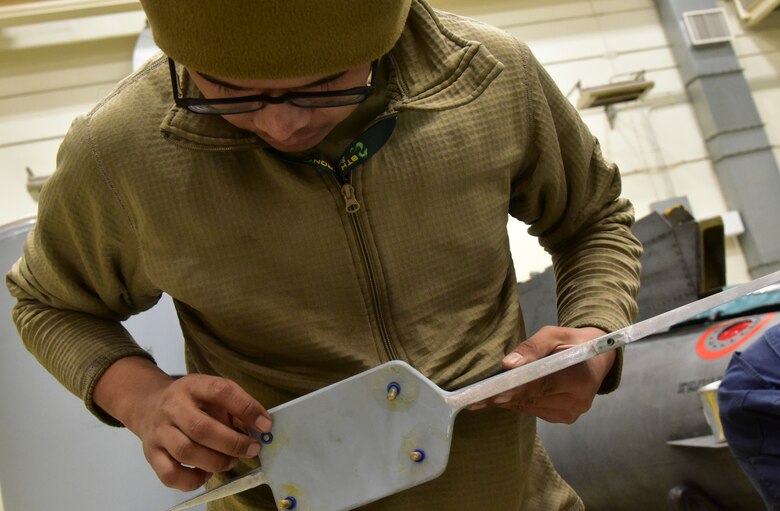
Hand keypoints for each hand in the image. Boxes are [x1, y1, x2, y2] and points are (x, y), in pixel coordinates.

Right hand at [94, 357, 271, 490]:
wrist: (149, 406)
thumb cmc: (192, 402)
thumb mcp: (212, 394)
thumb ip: (235, 407)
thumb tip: (261, 427)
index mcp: (193, 386)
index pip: (221, 391)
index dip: (246, 408)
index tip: (265, 425)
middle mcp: (172, 407)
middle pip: (201, 428)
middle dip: (233, 443)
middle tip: (252, 449)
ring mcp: (159, 432)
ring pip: (186, 452)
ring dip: (216, 462)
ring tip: (232, 461)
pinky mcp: (151, 454)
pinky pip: (170, 474)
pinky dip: (192, 480)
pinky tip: (206, 474)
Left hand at [468, 326, 614, 422]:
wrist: (595, 359)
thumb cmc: (572, 342)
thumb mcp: (554, 334)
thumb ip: (532, 348)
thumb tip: (507, 365)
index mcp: (581, 378)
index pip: (543, 385)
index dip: (515, 388)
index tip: (490, 392)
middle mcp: (578, 401)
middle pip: (532, 399)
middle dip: (502, 396)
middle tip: (473, 397)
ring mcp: (571, 414)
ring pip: (529, 407)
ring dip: (505, 401)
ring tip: (480, 396)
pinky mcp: (563, 418)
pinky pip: (532, 410)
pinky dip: (515, 402)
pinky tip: (499, 397)